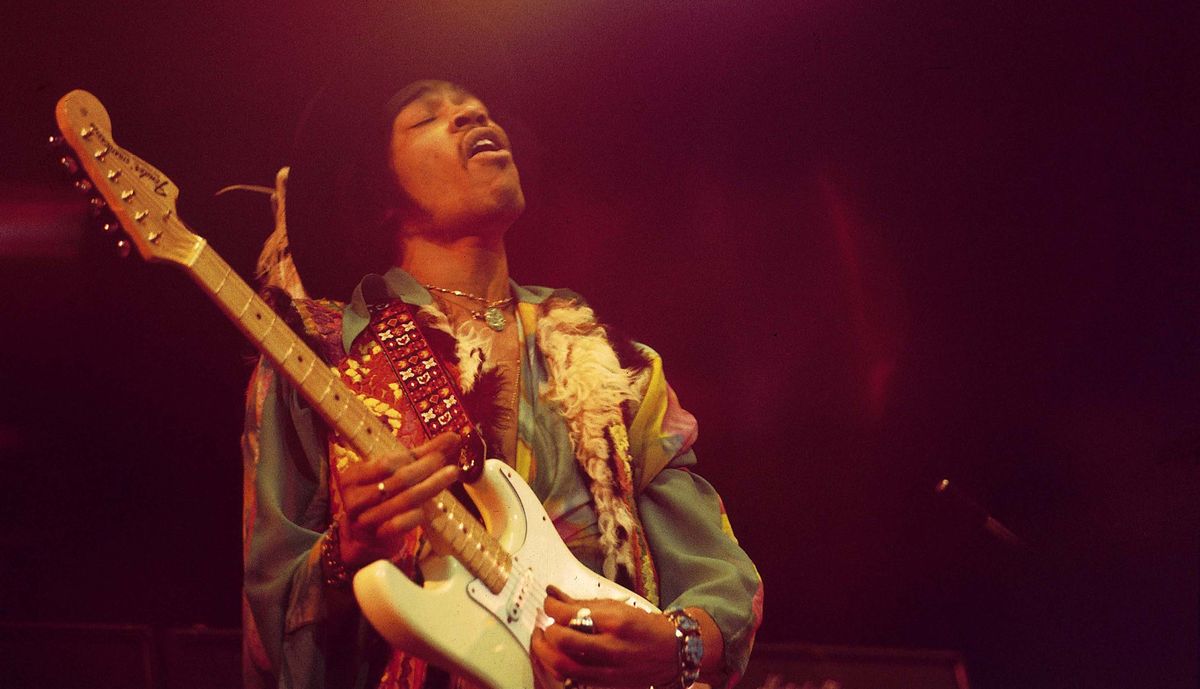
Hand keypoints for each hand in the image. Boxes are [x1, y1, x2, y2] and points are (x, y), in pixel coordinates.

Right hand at [335, 432, 461, 568]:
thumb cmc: (382, 496)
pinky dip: (417, 514)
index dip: (413, 458)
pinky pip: (401, 524)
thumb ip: (420, 454)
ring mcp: (364, 519)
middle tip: (447, 461)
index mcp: (352, 477)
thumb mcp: (392, 473)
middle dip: (427, 468)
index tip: (437, 454)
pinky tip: (431, 508)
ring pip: (404, 500)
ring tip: (452, 473)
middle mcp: (354, 498)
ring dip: (432, 485)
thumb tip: (454, 436)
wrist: (364, 537)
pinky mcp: (377, 537)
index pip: (386, 463)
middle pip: (399, 480)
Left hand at [531, 587, 678, 687]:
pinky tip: (557, 657)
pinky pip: (572, 679)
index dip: (551, 607)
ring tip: (544, 642)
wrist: (670, 653)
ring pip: (563, 665)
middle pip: (563, 642)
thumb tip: (553, 595)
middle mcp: (611, 647)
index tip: (548, 603)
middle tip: (544, 625)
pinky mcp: (605, 684)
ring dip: (545, 653)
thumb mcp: (617, 607)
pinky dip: (558, 667)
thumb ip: (583, 603)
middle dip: (546, 632)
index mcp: (615, 622)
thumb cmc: (643, 627)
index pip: (570, 614)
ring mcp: (608, 670)